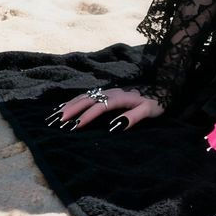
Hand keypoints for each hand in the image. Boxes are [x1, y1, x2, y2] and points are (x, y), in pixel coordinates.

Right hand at [47, 87, 163, 132]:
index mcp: (121, 97)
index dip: (87, 115)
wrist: (162, 88)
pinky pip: (86, 96)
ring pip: (84, 97)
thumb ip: (133, 117)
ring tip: (53, 117)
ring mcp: (107, 91)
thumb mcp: (149, 110)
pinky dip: (72, 101)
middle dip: (71, 110)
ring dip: (68, 106)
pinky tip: (62, 108)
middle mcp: (111, 92)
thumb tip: (115, 127)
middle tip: (56, 122)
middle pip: (88, 100)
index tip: (74, 126)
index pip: (100, 106)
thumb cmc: (156, 102)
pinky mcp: (106, 93)